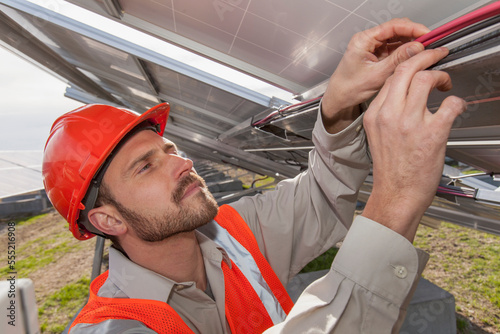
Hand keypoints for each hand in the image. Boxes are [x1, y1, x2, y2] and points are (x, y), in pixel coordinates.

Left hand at [322, 18, 429, 132]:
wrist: (339, 98)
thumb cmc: (349, 88)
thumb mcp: (377, 75)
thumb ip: (397, 60)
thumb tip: (417, 48)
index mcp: (363, 40)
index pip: (393, 26)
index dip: (413, 28)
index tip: (428, 34)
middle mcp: (368, 40)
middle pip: (397, 30)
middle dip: (414, 36)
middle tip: (429, 45)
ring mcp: (373, 47)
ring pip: (397, 39)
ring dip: (411, 44)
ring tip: (423, 53)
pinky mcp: (377, 54)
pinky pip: (395, 48)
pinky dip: (405, 52)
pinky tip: (414, 58)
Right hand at [361, 47, 465, 241]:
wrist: (396, 194)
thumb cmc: (390, 169)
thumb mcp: (377, 136)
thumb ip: (387, 113)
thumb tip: (405, 95)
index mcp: (375, 115)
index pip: (391, 77)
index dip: (408, 64)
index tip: (419, 63)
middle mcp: (389, 115)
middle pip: (406, 70)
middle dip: (425, 57)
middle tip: (437, 57)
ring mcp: (410, 123)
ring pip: (426, 79)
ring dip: (441, 76)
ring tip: (445, 84)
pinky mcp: (432, 134)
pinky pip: (450, 104)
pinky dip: (457, 102)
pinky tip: (456, 107)